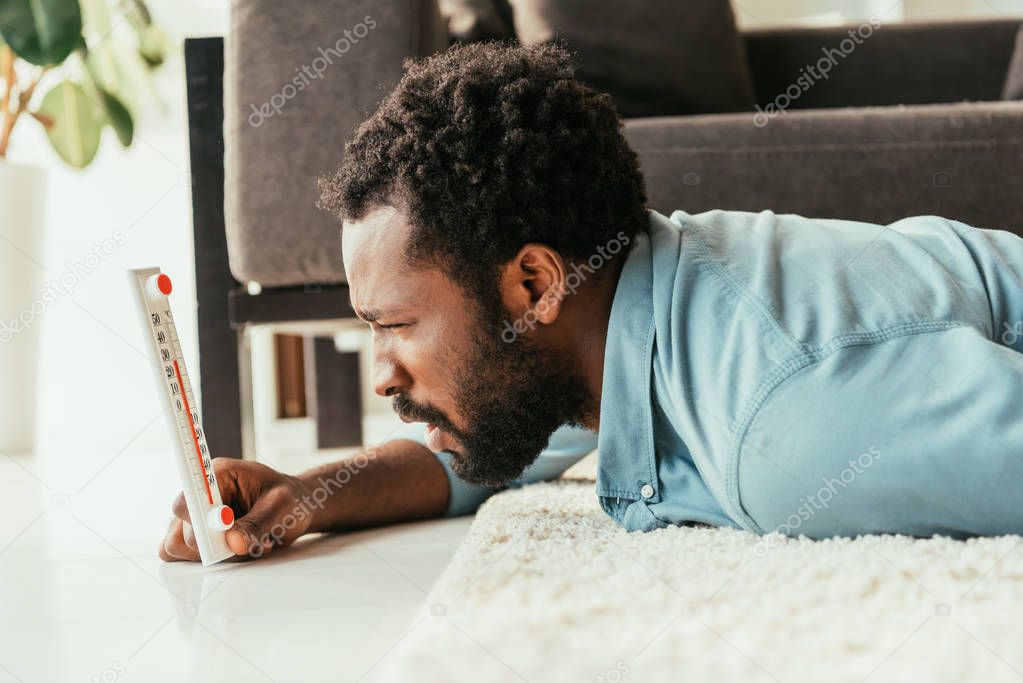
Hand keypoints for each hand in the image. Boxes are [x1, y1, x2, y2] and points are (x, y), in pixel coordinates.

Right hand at [159, 458, 315, 561]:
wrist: (295, 508)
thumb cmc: (290, 499)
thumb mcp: (282, 507)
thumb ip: (257, 524)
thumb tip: (232, 543)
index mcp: (218, 475)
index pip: (187, 499)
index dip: (198, 520)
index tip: (223, 529)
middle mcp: (201, 495)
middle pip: (182, 531)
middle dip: (216, 543)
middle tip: (249, 540)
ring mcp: (197, 517)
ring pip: (182, 547)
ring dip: (217, 553)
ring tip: (250, 542)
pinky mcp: (200, 536)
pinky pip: (190, 558)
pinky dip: (215, 560)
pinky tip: (240, 549)